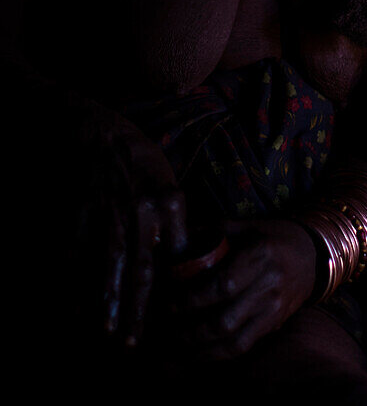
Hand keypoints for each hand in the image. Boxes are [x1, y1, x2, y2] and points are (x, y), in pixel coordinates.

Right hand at [78, 112, 187, 345]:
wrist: (96, 131)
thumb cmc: (137, 159)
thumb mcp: (166, 181)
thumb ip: (174, 218)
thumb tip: (182, 260)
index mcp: (170, 200)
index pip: (177, 255)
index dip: (173, 290)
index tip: (172, 319)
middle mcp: (143, 208)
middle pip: (145, 267)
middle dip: (140, 309)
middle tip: (136, 343)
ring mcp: (110, 210)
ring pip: (111, 266)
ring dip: (109, 302)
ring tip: (109, 332)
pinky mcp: (81, 211)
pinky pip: (78, 255)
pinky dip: (76, 283)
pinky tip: (76, 307)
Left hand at [175, 219, 316, 359]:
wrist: (313, 256)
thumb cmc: (274, 237)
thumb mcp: (248, 226)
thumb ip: (214, 231)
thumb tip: (178, 235)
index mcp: (260, 256)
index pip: (223, 285)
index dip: (193, 299)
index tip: (170, 302)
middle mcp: (269, 286)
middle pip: (225, 319)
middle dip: (191, 330)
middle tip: (166, 328)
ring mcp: (273, 310)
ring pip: (233, 341)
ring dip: (200, 349)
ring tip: (176, 345)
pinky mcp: (274, 325)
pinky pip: (243, 347)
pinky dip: (217, 355)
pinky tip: (198, 353)